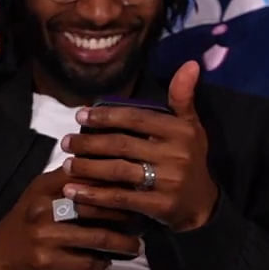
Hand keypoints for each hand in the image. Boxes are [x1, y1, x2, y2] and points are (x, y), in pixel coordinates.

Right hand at [0, 166, 144, 269]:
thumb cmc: (23, 224)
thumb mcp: (38, 195)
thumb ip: (66, 182)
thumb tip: (104, 166)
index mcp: (45, 186)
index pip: (87, 176)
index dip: (116, 181)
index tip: (138, 186)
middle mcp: (45, 207)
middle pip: (96, 206)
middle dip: (125, 214)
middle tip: (144, 218)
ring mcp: (46, 235)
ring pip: (96, 237)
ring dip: (121, 243)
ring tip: (137, 246)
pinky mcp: (48, 261)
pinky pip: (86, 262)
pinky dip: (102, 263)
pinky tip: (110, 261)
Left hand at [60, 60, 221, 232]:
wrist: (202, 203)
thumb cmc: (189, 157)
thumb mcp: (191, 126)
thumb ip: (182, 96)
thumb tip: (190, 63)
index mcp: (180, 131)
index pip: (136, 118)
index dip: (106, 115)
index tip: (80, 115)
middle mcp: (175, 154)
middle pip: (122, 145)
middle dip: (89, 143)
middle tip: (66, 142)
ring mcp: (168, 181)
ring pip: (118, 171)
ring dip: (87, 168)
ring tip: (66, 166)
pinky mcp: (159, 206)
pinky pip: (121, 198)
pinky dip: (94, 195)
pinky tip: (75, 192)